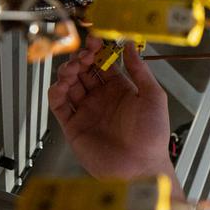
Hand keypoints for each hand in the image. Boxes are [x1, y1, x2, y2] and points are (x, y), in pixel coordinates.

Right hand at [48, 39, 172, 178]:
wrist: (140, 168)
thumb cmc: (152, 136)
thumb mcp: (153, 96)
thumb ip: (140, 70)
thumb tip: (130, 46)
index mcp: (121, 90)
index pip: (103, 64)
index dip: (97, 51)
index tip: (94, 41)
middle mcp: (101, 99)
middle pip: (83, 71)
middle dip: (81, 59)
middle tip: (83, 56)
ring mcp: (86, 111)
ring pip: (69, 84)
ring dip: (68, 72)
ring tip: (74, 68)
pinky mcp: (73, 126)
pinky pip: (59, 105)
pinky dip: (56, 92)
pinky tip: (62, 85)